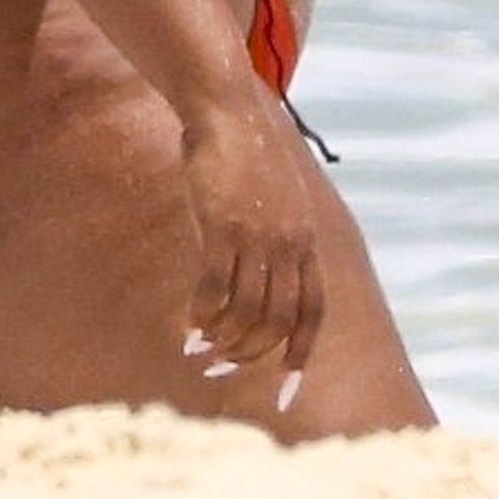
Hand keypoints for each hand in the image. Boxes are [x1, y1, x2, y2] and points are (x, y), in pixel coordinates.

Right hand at [180, 105, 323, 412]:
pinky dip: (200, 316)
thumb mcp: (273, 198)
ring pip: (244, 311)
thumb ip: (275, 236)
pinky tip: (186, 327)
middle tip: (220, 367)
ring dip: (221, 340)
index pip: (313, 312)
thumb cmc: (241, 152)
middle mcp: (289, 243)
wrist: (224, 108)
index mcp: (306, 239)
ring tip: (199, 352)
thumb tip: (260, 276)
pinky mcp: (223, 227)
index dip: (299, 354)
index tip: (285, 390)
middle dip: (249, 352)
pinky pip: (213, 289)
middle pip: (277, 320)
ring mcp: (258, 236)